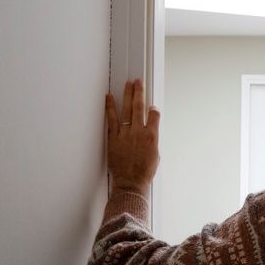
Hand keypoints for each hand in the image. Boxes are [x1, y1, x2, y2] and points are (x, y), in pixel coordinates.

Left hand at [105, 79, 159, 197]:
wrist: (131, 182)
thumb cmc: (144, 173)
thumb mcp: (155, 156)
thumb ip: (152, 141)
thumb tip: (150, 134)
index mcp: (152, 137)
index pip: (154, 116)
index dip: (153, 109)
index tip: (152, 106)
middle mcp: (139, 132)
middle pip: (139, 107)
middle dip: (139, 92)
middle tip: (138, 82)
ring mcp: (125, 134)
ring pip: (127, 109)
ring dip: (128, 95)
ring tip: (128, 84)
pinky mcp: (114, 138)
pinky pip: (111, 119)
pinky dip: (110, 106)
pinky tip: (109, 97)